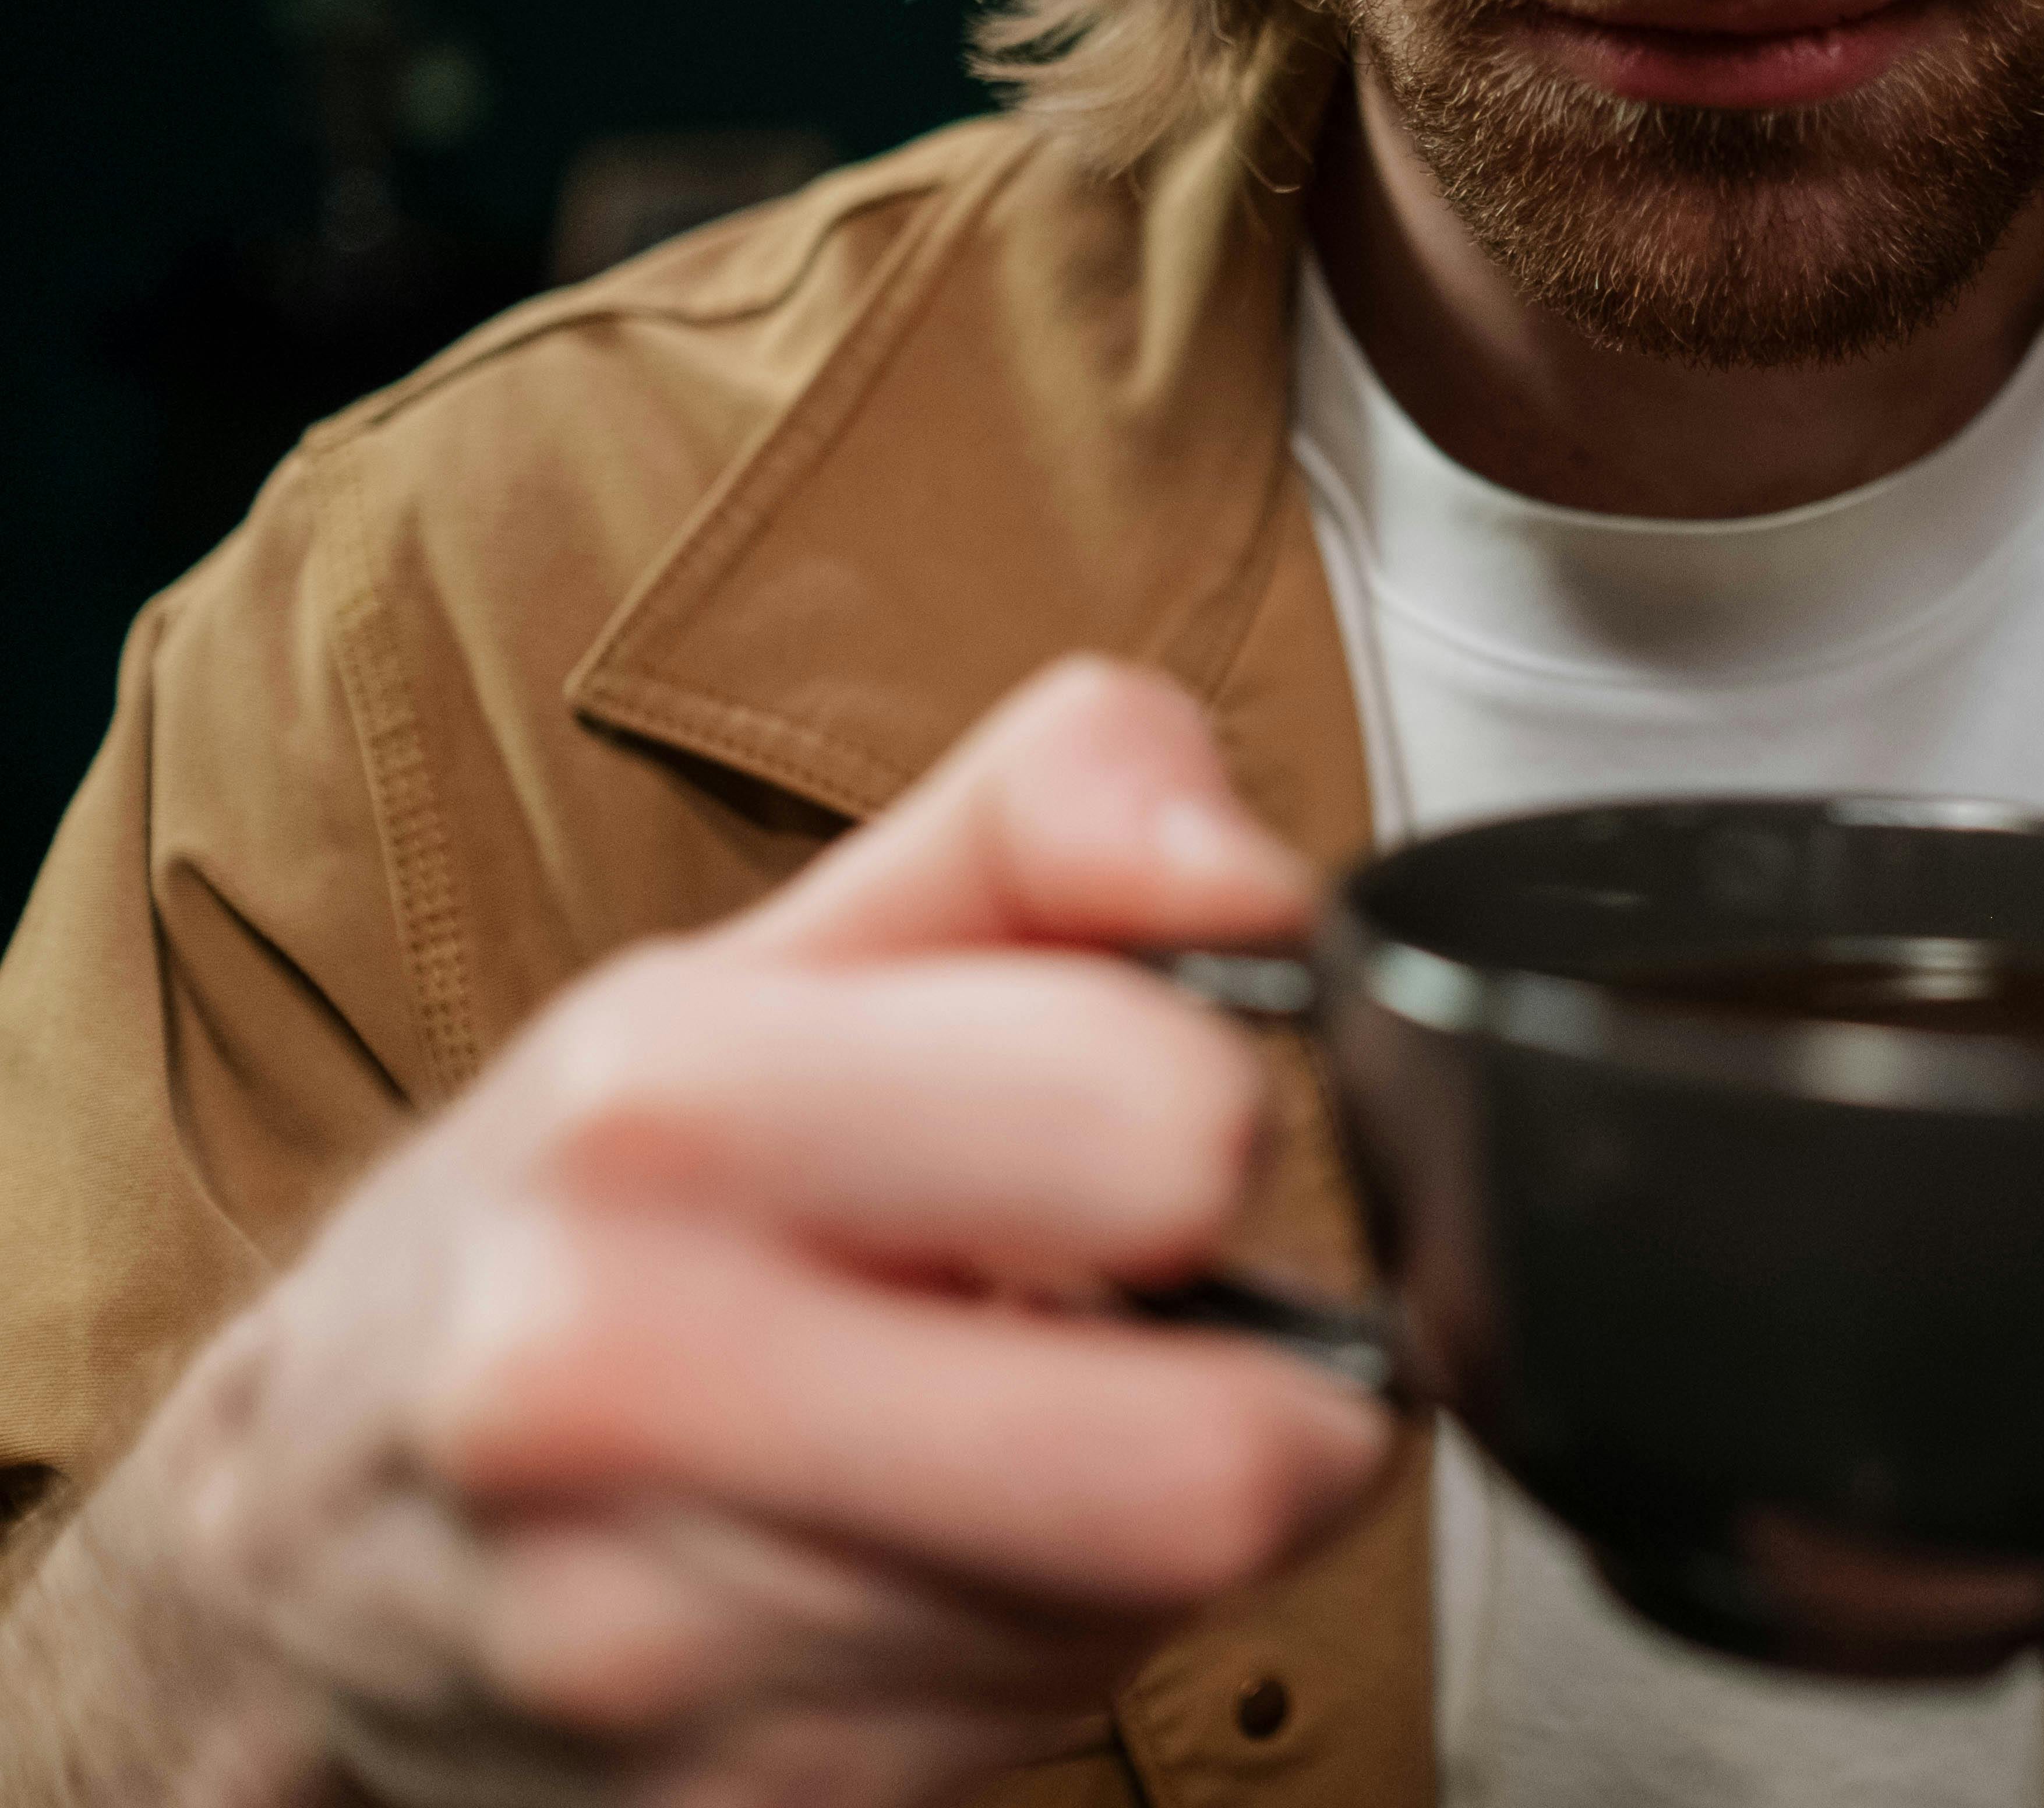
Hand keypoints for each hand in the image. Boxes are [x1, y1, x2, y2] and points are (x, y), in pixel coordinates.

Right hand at [85, 657, 1390, 1804]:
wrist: (290, 1524)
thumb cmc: (584, 1198)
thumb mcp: (790, 944)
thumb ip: (1053, 819)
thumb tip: (1262, 878)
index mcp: (653, 1115)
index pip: (1164, 1141)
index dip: (1219, 1127)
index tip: (1155, 1130)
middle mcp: (610, 1386)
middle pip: (1208, 1464)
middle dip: (1268, 1387)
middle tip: (1176, 1320)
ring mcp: (652, 1642)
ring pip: (1151, 1611)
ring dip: (1149, 1518)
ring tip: (1015, 1419)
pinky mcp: (727, 1807)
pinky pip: (1041, 1721)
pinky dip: (1049, 1634)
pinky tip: (938, 1543)